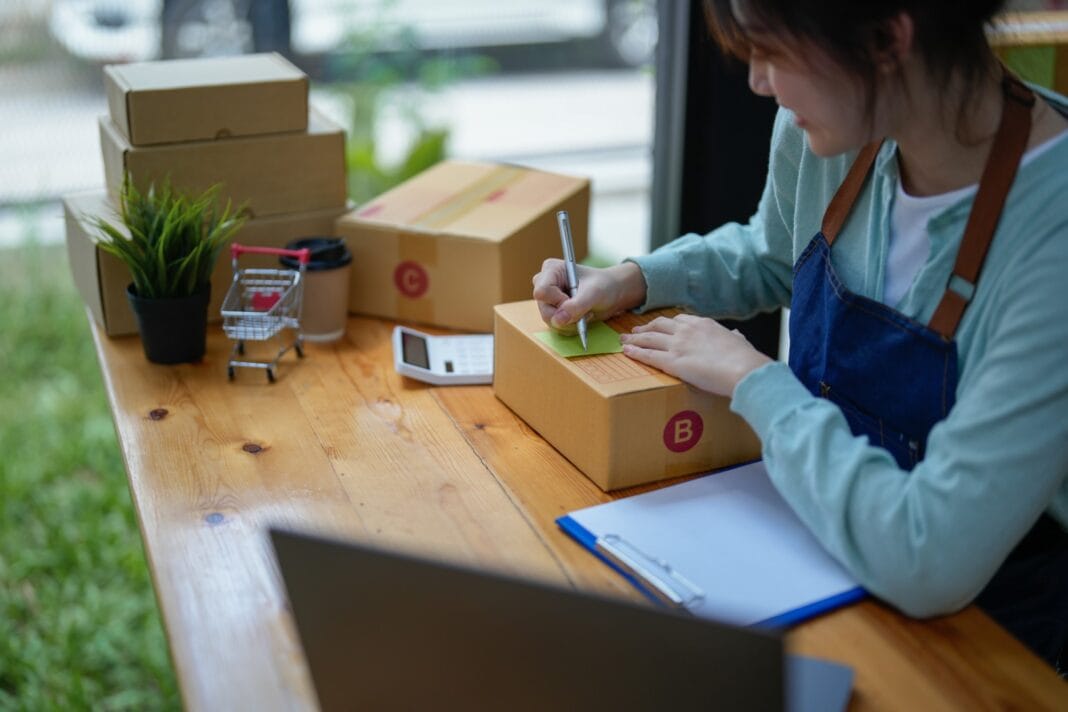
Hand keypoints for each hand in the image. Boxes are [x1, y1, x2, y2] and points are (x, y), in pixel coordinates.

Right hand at [532, 260, 646, 332]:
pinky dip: (571, 327)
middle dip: (566, 315)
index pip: (542, 292)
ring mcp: (548, 300)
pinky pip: (556, 327)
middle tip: (584, 310)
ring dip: (571, 323)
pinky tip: (581, 318)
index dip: (557, 302)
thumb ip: (576, 306)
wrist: (612, 294)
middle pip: (545, 309)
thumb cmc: (604, 286)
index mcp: (551, 270)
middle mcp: (545, 284)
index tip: (574, 300)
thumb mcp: (593, 293)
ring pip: (550, 321)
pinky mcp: (553, 312)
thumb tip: (558, 320)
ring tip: (586, 313)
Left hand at [620, 314, 771, 396]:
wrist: (743, 369)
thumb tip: (737, 335)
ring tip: (624, 340)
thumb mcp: (740, 342)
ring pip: (649, 338)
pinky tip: (626, 351)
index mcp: (703, 324)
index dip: (665, 323)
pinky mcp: (673, 362)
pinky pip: (648, 355)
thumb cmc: (745, 359)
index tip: (658, 325)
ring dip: (634, 338)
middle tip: (634, 330)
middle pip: (659, 325)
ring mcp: (678, 345)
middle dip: (644, 328)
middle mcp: (687, 330)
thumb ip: (734, 337)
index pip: (678, 320)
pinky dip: (635, 352)